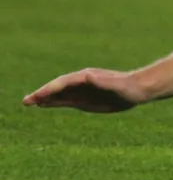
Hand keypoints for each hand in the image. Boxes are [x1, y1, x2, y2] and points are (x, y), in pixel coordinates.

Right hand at [23, 68, 148, 112]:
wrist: (139, 89)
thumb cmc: (129, 88)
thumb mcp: (116, 85)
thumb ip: (101, 81)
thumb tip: (87, 75)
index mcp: (88, 78)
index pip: (63, 83)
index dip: (49, 89)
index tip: (37, 96)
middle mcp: (82, 82)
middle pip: (58, 88)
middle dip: (42, 93)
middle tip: (26, 101)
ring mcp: (83, 90)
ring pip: (59, 94)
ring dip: (44, 98)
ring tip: (29, 102)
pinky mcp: (85, 98)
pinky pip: (66, 100)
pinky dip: (54, 101)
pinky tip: (44, 104)